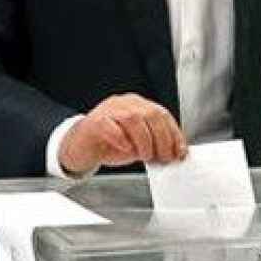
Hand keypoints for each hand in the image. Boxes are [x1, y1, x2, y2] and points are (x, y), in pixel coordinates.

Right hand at [59, 93, 187, 174]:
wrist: (80, 147)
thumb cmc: (109, 145)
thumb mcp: (137, 145)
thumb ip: (153, 144)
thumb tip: (173, 153)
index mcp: (138, 105)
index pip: (162, 114)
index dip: (174, 133)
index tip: (180, 151)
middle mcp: (125, 103)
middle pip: (151, 114)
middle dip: (162, 138)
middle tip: (164, 157)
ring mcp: (109, 110)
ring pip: (133, 118)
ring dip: (144, 140)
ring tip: (146, 156)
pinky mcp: (95, 121)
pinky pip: (110, 126)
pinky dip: (122, 139)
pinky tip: (127, 149)